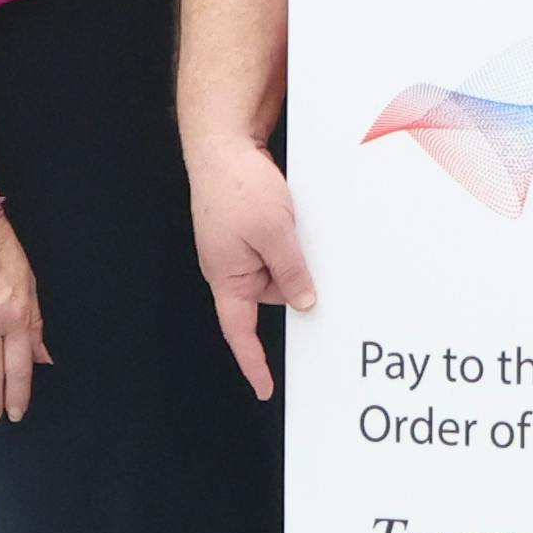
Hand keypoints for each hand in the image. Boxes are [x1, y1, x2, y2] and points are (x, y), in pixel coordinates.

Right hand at [195, 137, 310, 395]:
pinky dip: (289, 239)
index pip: (239, 332)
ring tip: (295, 225)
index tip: (265, 387)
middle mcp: (230, 267)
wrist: (223, 144)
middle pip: (271, 295)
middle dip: (294, 283)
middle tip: (309, 260)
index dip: (253, 362)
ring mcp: (238, 248)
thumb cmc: (238, 187)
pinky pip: (275, 246)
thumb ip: (290, 272)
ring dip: (295, 255)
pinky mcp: (247, 229)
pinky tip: (295, 219)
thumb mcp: (274, 233)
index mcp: (227, 277)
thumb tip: (304, 303)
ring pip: (277, 268)